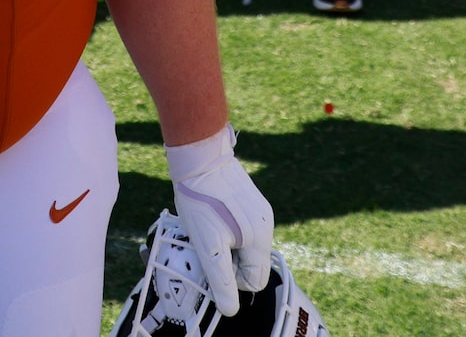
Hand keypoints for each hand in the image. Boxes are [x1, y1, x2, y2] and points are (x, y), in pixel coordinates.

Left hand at [165, 126, 273, 304]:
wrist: (199, 156)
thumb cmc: (200, 200)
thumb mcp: (207, 246)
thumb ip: (221, 279)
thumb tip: (229, 310)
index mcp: (259, 239)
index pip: (255, 280)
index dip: (233, 280)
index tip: (214, 262)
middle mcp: (266, 224)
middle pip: (253, 263)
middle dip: (230, 261)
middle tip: (208, 244)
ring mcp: (261, 210)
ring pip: (248, 245)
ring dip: (229, 244)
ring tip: (209, 227)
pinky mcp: (253, 199)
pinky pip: (245, 227)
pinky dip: (230, 228)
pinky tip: (213, 214)